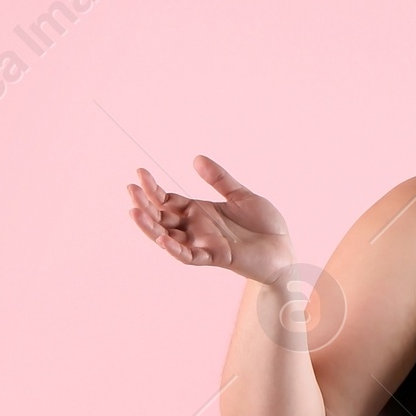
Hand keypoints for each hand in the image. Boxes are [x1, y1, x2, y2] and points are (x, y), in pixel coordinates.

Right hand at [126, 157, 294, 285]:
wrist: (285, 248)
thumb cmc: (265, 225)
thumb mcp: (241, 195)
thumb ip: (219, 179)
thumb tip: (196, 158)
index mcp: (200, 212)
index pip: (169, 200)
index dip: (154, 188)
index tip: (140, 173)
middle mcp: (197, 228)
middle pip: (162, 218)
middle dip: (146, 204)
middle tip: (130, 189)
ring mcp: (204, 244)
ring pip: (169, 238)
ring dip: (151, 227)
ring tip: (134, 212)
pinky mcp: (217, 257)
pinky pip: (190, 256)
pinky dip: (175, 249)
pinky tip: (162, 239)